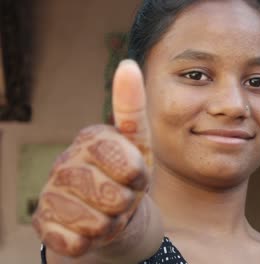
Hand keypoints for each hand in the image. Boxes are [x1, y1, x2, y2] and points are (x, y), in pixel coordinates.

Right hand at [32, 60, 158, 259]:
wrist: (113, 214)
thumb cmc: (127, 177)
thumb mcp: (139, 144)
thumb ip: (133, 108)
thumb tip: (128, 65)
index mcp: (90, 139)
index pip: (127, 164)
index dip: (137, 177)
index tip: (136, 175)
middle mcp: (65, 163)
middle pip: (111, 196)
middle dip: (125, 203)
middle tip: (122, 197)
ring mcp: (50, 194)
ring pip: (95, 222)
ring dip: (110, 223)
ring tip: (109, 213)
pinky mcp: (43, 223)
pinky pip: (74, 242)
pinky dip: (91, 241)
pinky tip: (88, 229)